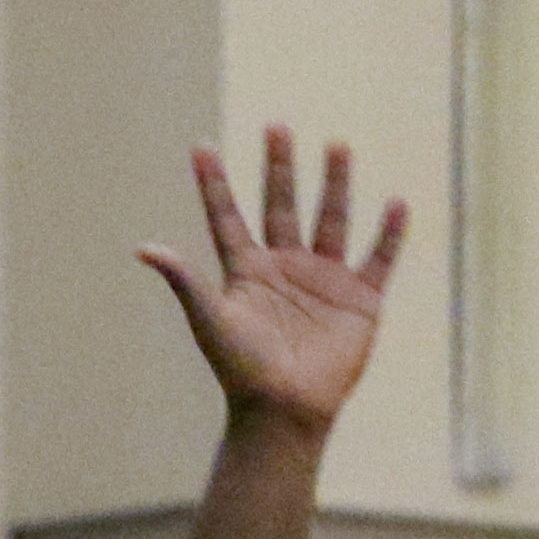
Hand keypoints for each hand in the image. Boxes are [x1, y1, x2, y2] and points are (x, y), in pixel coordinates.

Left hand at [141, 129, 406, 432]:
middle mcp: (284, 268)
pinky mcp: (359, 301)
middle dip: (279, 168)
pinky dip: (388, 234)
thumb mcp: (211, 319)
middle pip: (281, 206)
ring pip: (331, 220)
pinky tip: (395, 204)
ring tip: (336, 145)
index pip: (227, 217)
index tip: (200, 147)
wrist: (285, 411)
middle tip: (275, 127)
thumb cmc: (241, 369)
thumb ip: (185, 281)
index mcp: (246, 270)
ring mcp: (323, 281)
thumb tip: (143, 248)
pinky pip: (378, 259)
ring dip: (334, 184)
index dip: (214, 184)